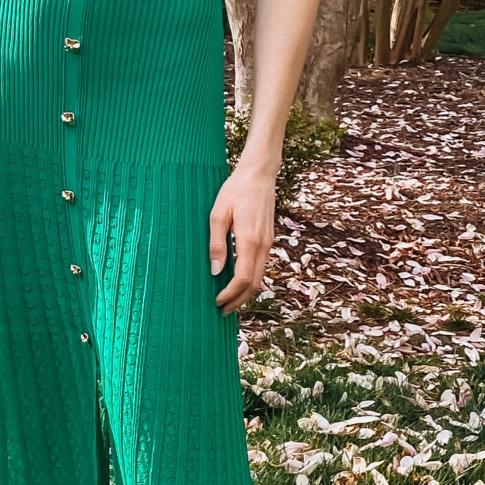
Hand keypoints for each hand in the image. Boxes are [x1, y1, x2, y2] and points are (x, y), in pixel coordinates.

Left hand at [208, 161, 276, 312]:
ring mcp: (268, 243)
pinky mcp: (268, 239)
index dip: (231, 294)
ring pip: (260, 277)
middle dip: (239, 301)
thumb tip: (216, 271)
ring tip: (228, 301)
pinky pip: (262, 266)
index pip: (244, 278)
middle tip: (222, 311)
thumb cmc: (235, 190)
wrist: (258, 174)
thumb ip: (217, 244)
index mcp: (250, 240)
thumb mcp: (218, 214)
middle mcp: (263, 245)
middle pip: (255, 284)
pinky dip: (251, 280)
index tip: (217, 302)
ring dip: (246, 292)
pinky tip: (238, 281)